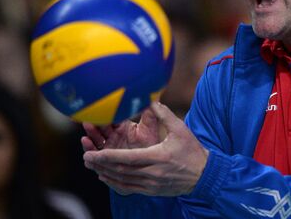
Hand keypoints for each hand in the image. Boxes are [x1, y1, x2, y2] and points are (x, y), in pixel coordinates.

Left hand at [83, 102, 208, 196]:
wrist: (204, 175)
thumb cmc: (192, 150)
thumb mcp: (180, 129)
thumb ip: (164, 114)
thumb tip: (151, 100)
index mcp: (157, 157)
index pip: (127, 159)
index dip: (108, 156)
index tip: (94, 153)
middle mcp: (152, 174)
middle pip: (120, 171)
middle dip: (101, 165)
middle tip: (86, 158)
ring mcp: (151, 185)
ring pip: (122, 181)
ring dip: (106, 174)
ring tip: (93, 167)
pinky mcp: (152, 191)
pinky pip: (129, 188)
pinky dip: (115, 183)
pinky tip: (107, 177)